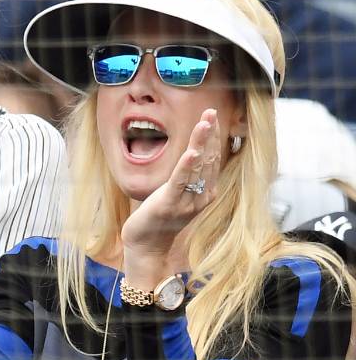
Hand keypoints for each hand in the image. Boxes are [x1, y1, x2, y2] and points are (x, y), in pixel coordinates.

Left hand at [122, 108, 220, 280]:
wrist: (147, 247)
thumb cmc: (160, 219)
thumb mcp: (177, 194)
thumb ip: (187, 178)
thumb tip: (193, 154)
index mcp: (205, 193)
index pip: (212, 159)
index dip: (212, 137)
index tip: (211, 116)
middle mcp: (201, 197)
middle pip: (208, 159)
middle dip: (209, 135)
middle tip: (211, 112)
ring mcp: (187, 202)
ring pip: (197, 167)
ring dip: (200, 143)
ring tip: (205, 123)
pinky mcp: (169, 205)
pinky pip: (180, 182)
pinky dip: (186, 167)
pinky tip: (191, 152)